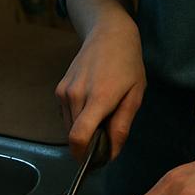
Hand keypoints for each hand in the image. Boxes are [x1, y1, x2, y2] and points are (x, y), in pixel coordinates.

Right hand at [55, 14, 144, 161]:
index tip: (94, 160)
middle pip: (74, 136)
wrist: (109, 34)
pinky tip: (91, 103)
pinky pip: (66, 115)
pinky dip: (77, 117)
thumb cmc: (128, 64)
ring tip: (101, 112)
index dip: (83, 155)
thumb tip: (110, 153)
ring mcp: (64, 91)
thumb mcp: (135, 95)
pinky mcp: (59, 89)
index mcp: (98, 98)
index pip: (78, 137)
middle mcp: (76, 95)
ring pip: (68, 127)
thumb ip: (122, 126)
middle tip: (107, 130)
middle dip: (88, 142)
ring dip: (83, 129)